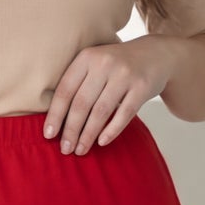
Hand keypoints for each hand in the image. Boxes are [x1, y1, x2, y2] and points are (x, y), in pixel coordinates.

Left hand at [42, 35, 177, 153]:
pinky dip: (111, 130)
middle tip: (65, 149)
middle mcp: (104, 63)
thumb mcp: (95, 64)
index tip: (48, 135)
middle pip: (81, 104)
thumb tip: (55, 121)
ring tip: (81, 150)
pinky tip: (102, 142)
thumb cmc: (117, 66)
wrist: (156, 54)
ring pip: (101, 111)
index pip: (65, 90)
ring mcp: (125, 75)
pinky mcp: (142, 87)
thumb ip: (78, 84)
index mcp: (86, 57)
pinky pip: (124, 114)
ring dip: (88, 135)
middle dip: (71, 130)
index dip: (55, 115)